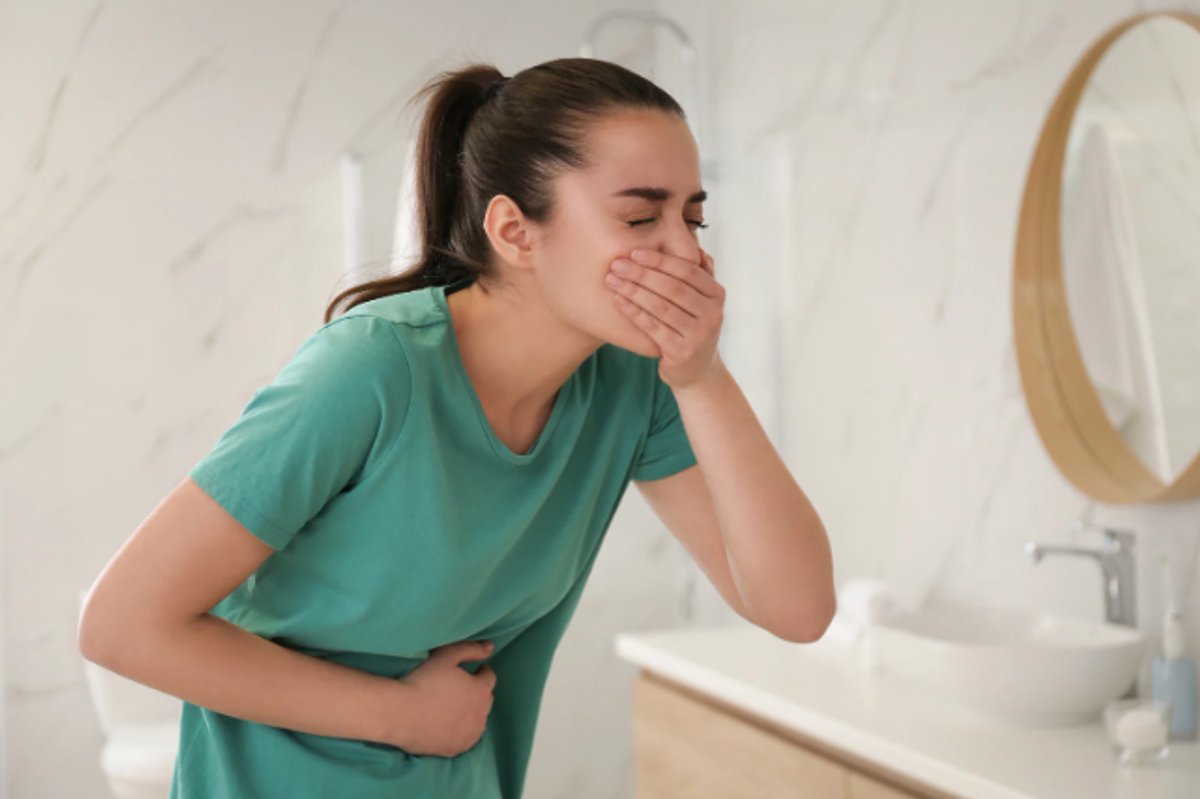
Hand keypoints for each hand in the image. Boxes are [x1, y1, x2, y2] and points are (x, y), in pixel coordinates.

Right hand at [385, 639, 496, 757]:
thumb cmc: (423, 681)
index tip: (472, 671)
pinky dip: (462, 731)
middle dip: (478, 692)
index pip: (489, 677)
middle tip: (461, 688)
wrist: (399, 714)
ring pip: (478, 721)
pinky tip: (449, 726)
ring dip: (472, 713)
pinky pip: (465, 738)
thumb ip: (470, 649)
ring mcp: (469, 735)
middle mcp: (480, 715)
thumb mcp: (446, 656)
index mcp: (480, 691)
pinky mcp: (456, 749)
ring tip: (455, 708)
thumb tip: (490, 647)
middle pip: (486, 700)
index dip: (481, 672)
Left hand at [606, 246, 725, 388]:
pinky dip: (633, 311)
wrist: (698, 371)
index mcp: (717, 295)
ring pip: (660, 307)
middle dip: (641, 273)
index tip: (634, 252)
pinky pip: (652, 327)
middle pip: (672, 287)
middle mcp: (712, 314)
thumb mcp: (703, 301)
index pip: (686, 270)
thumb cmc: (694, 328)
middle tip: (617, 264)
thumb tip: (697, 248)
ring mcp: (698, 335)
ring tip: (612, 279)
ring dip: (633, 290)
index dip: (659, 260)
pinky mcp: (680, 352)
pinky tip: (618, 300)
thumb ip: (701, 275)